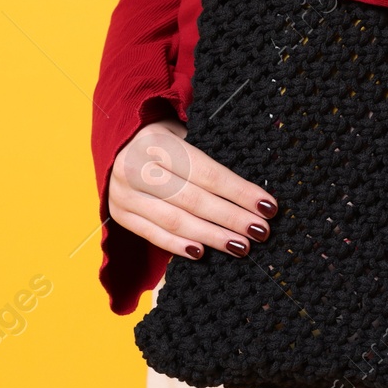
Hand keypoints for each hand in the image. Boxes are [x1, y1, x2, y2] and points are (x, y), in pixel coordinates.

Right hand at [107, 117, 278, 259]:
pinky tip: (203, 253)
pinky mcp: (120, 215)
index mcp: (156, 142)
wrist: (118, 146)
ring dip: (212, 236)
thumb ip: (212, 155)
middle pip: (193, 199)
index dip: (239, 191)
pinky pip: (152, 235)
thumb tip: (254, 190)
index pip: (206, 172)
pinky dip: (178, 246)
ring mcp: (124, 194)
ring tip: (241, 246)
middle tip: (261, 231)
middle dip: (231, 218)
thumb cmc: (166, 141)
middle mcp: (135, 168)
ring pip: (175, 221)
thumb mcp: (184, 134)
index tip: (268, 206)